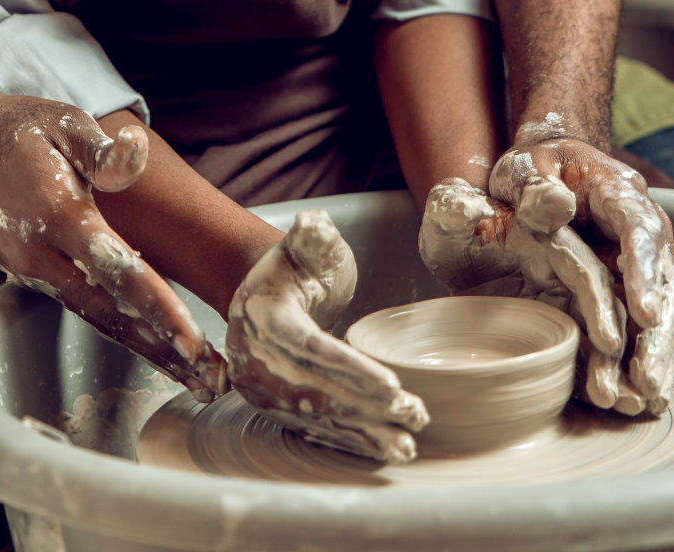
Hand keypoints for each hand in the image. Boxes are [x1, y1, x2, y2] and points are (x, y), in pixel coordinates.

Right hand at [0, 83, 224, 400]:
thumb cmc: (12, 130)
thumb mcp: (59, 121)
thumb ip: (100, 148)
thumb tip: (136, 153)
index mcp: (58, 216)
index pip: (117, 271)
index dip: (156, 306)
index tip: (193, 338)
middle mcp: (43, 256)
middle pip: (111, 313)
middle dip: (163, 348)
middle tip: (212, 380)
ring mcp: (32, 270)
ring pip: (97, 318)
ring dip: (146, 348)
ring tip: (193, 375)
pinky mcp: (30, 274)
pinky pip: (81, 307)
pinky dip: (118, 328)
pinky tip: (149, 343)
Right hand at [225, 209, 427, 463]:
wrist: (260, 293)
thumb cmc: (292, 266)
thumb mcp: (303, 244)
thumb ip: (311, 235)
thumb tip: (312, 224)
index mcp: (267, 317)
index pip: (314, 349)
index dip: (352, 370)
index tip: (392, 384)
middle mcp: (259, 360)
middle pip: (319, 391)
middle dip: (369, 407)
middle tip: (415, 412)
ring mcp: (264, 389)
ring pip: (319, 417)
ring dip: (365, 432)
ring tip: (407, 444)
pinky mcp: (275, 408)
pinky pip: (314, 428)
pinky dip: (349, 441)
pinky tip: (381, 449)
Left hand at [490, 136, 673, 414]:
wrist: (546, 172)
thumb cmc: (535, 168)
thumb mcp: (525, 167)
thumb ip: (535, 184)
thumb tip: (556, 205)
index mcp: (621, 194)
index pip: (641, 231)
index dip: (645, 273)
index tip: (644, 313)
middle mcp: (644, 231)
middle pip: (666, 281)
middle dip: (659, 332)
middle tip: (647, 376)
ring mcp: (645, 261)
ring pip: (666, 311)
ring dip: (658, 354)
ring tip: (645, 396)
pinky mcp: (635, 287)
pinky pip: (650, 327)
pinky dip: (648, 359)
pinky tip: (641, 396)